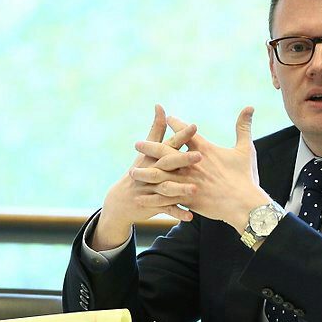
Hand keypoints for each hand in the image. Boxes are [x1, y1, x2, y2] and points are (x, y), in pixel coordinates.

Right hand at [90, 104, 202, 250]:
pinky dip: (177, 213)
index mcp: (154, 157)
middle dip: (182, 160)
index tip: (195, 126)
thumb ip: (156, 129)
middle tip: (200, 155)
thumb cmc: (139, 169)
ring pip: (167, 189)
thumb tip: (160, 105)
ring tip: (195, 189)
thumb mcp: (146, 151)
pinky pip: (166, 210)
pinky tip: (190, 216)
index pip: (169, 143)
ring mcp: (151, 189)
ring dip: (180, 189)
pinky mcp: (151, 206)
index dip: (181, 135)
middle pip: (167, 164)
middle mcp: (152, 171)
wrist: (120, 200)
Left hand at [130, 107, 270, 233]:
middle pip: (166, 152)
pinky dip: (153, 197)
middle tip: (137, 144)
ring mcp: (188, 182)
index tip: (167, 117)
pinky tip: (142, 197)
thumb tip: (250, 106)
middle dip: (150, 148)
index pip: (186, 133)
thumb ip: (244, 127)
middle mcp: (192, 164)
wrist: (245, 204)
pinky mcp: (187, 199)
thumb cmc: (246, 176)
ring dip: (146, 172)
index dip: (176, 124)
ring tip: (132, 171)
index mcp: (204, 150)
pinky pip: (166, 198)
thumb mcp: (246, 149)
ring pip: (161, 175)